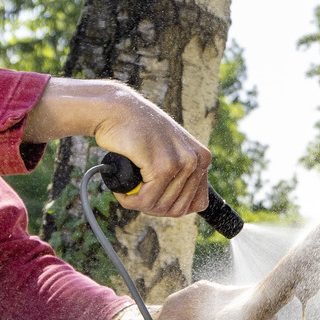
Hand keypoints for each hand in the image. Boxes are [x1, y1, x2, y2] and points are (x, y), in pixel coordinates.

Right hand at [23, 76, 211, 215]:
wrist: (117, 110)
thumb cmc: (138, 132)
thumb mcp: (169, 150)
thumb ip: (182, 173)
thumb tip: (185, 207)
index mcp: (202, 158)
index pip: (198, 203)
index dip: (172, 208)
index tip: (154, 199)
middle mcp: (196, 160)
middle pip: (178, 209)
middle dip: (154, 208)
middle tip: (135, 196)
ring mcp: (181, 163)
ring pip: (161, 207)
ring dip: (139, 205)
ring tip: (126, 190)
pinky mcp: (161, 166)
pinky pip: (146, 200)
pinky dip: (130, 201)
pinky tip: (121, 190)